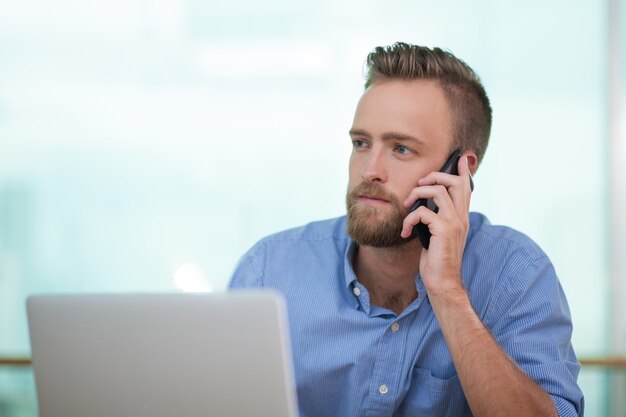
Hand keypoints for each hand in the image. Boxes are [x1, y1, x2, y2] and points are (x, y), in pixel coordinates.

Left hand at [401, 156, 472, 296]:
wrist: (443, 283)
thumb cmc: (437, 261)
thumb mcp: (437, 236)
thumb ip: (436, 220)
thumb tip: (422, 208)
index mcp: (461, 218)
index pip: (466, 189)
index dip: (463, 171)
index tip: (461, 158)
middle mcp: (461, 218)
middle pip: (455, 183)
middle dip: (435, 176)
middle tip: (420, 184)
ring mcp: (454, 223)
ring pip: (438, 192)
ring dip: (417, 194)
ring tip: (407, 205)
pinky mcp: (443, 230)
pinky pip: (423, 212)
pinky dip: (409, 218)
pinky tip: (405, 231)